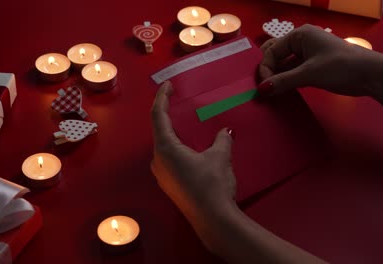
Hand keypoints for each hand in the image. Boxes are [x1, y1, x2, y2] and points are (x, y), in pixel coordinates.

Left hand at [150, 81, 235, 218]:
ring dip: (174, 134)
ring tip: (187, 125)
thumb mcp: (220, 157)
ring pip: (165, 147)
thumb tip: (225, 132)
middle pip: (160, 131)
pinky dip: (178, 148)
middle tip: (177, 101)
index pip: (158, 116)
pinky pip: (169, 159)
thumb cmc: (213, 184)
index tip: (167, 85)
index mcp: (165, 148)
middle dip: (168, 115)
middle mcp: (158, 160)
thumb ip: (221, 140)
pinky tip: (191, 150)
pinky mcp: (169, 185)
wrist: (213, 219)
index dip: (162, 98)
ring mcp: (161, 175)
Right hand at [258, 24, 376, 95]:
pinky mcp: (315, 65)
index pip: (272, 50)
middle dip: (269, 70)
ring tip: (272, 92)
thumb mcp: (309, 74)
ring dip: (278, 76)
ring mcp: (309, 53)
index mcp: (300, 35)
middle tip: (265, 88)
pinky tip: (284, 91)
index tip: (264, 87)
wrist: (371, 75)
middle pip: (276, 54)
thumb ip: (284, 81)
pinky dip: (288, 79)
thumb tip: (261, 90)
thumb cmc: (340, 67)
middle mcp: (303, 41)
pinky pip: (294, 70)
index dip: (265, 68)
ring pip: (285, 64)